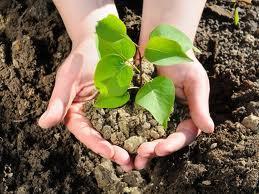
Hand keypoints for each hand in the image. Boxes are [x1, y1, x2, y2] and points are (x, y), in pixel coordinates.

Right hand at [38, 39, 132, 170]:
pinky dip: (140, 127)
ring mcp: (112, 109)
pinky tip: (150, 135)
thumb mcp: (68, 78)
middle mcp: (95, 115)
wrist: (101, 41)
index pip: (87, 133)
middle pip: (105, 137)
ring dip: (130, 144)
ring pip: (120, 130)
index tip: (111, 153)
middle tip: (129, 162)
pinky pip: (134, 116)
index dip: (98, 145)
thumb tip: (44, 124)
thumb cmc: (80, 58)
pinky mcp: (125, 101)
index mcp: (78, 113)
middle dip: (116, 150)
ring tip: (142, 156)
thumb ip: (59, 101)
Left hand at [134, 54, 213, 169]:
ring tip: (133, 159)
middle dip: (155, 150)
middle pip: (165, 140)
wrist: (161, 46)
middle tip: (142, 155)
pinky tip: (122, 143)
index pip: (183, 135)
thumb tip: (209, 130)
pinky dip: (130, 135)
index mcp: (188, 114)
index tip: (161, 148)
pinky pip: (135, 124)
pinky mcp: (141, 109)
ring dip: (142, 149)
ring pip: (149, 136)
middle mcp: (172, 118)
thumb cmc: (182, 61)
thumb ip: (199, 106)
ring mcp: (155, 115)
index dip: (173, 144)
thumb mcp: (194, 82)